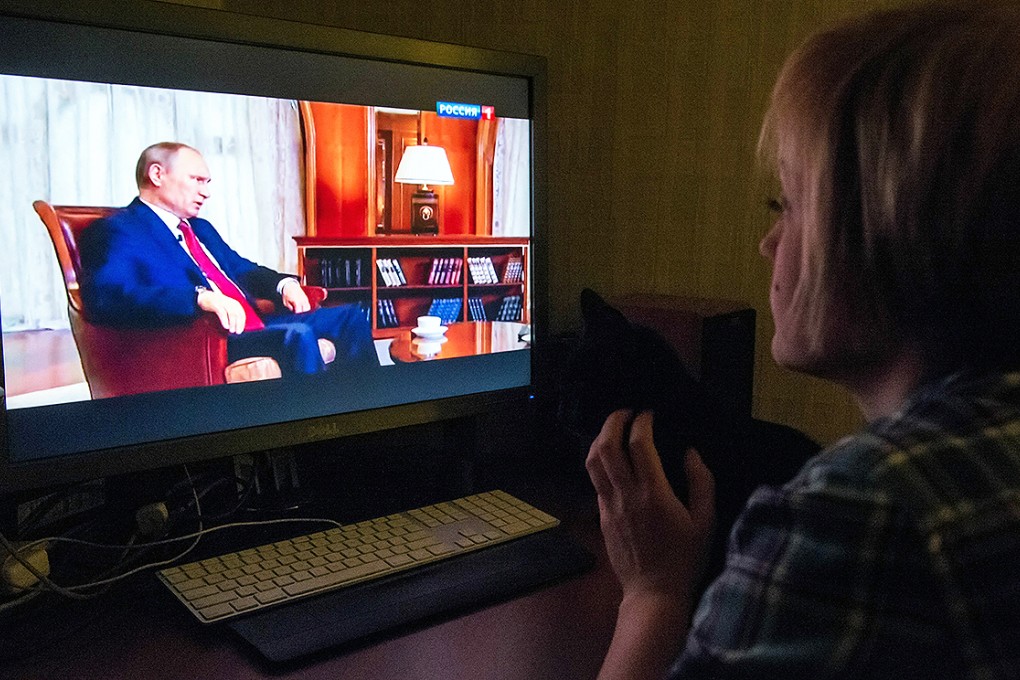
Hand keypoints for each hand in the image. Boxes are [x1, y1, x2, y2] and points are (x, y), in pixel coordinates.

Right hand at [197, 289, 246, 333]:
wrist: (205, 296)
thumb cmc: (217, 304)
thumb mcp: (227, 308)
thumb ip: (233, 315)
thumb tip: (237, 326)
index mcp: (235, 304)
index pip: (242, 314)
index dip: (242, 323)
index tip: (240, 330)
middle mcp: (230, 302)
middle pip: (238, 314)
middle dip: (238, 324)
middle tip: (237, 332)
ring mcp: (223, 303)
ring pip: (232, 313)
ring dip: (233, 323)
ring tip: (231, 330)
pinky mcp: (216, 304)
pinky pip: (222, 313)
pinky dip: (225, 320)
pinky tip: (226, 326)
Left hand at [281, 279, 309, 313]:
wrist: (290, 285)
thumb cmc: (287, 293)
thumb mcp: (285, 302)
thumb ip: (289, 307)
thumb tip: (293, 311)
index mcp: (297, 302)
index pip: (299, 312)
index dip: (297, 316)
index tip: (295, 317)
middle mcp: (302, 301)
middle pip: (305, 311)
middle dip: (302, 314)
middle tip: (298, 316)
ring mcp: (305, 299)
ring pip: (308, 308)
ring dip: (305, 311)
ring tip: (301, 313)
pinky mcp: (306, 298)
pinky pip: (308, 305)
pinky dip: (306, 308)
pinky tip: (303, 309)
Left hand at [586, 409, 714, 678]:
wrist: (654, 593)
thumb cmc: (685, 558)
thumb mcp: (705, 521)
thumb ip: (701, 482)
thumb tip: (690, 453)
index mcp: (654, 493)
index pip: (639, 445)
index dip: (642, 422)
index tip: (649, 413)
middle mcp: (626, 495)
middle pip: (607, 447)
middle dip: (613, 422)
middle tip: (625, 412)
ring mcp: (610, 506)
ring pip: (593, 462)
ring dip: (600, 439)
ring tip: (613, 429)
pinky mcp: (602, 516)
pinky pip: (595, 481)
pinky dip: (600, 462)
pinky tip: (612, 459)